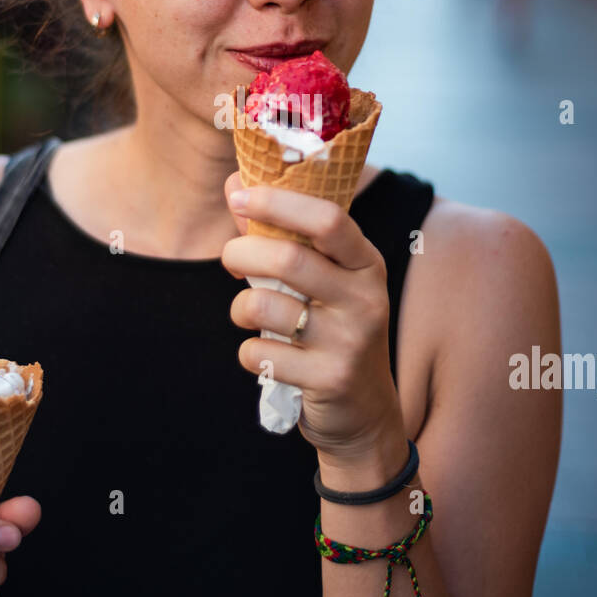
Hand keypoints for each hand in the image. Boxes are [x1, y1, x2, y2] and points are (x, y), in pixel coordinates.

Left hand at [222, 172, 401, 457]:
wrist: (365, 414)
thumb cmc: (332, 330)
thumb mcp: (323, 281)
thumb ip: (281, 233)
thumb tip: (235, 182)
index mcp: (366, 263)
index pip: (328, 218)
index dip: (278, 202)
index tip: (240, 197)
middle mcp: (366, 298)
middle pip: (288, 259)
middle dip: (241, 254)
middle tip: (230, 260)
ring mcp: (350, 341)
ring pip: (264, 306)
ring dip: (240, 309)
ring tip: (248, 314)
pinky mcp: (329, 379)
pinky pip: (259, 353)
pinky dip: (249, 352)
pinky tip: (267, 356)